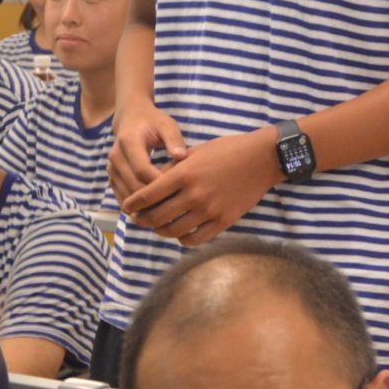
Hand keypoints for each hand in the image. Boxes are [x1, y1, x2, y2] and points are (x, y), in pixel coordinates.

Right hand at [108, 99, 187, 206]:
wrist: (131, 118)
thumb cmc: (153, 121)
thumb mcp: (167, 125)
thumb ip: (174, 139)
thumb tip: (181, 157)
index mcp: (128, 142)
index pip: (142, 170)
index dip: (158, 183)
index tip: (177, 191)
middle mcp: (115, 156)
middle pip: (133, 185)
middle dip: (152, 199)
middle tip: (173, 209)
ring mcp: (111, 168)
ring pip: (126, 195)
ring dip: (144, 207)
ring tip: (165, 213)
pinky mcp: (112, 177)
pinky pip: (122, 197)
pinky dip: (136, 207)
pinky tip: (154, 211)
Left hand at [121, 127, 280, 247]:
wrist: (261, 159)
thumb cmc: (228, 150)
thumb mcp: (196, 152)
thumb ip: (174, 167)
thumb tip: (154, 181)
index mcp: (184, 174)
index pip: (148, 194)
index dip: (133, 203)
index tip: (127, 207)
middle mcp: (194, 194)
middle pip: (157, 216)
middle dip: (142, 219)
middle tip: (137, 219)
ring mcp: (209, 210)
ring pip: (173, 230)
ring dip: (160, 230)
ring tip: (156, 226)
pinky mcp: (222, 221)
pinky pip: (194, 239)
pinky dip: (182, 238)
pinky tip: (179, 233)